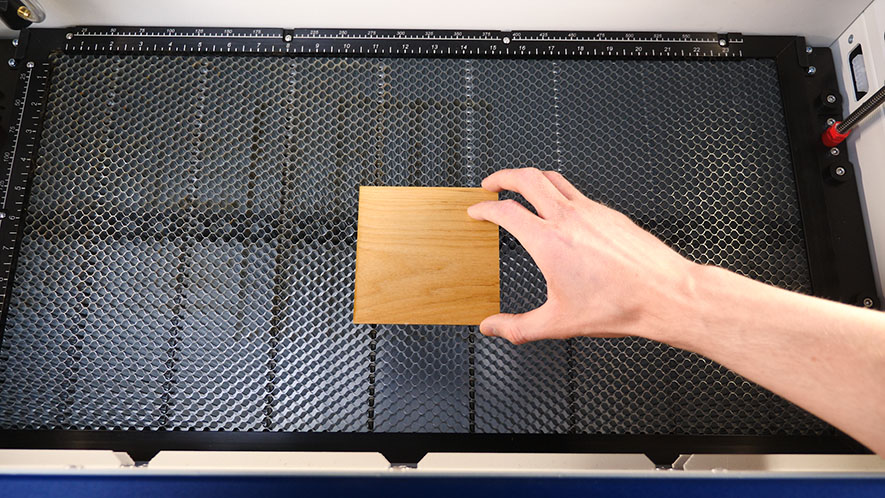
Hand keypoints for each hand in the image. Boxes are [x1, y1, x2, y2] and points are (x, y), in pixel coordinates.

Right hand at [468, 168, 701, 344]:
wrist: (665, 294)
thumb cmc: (620, 306)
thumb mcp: (559, 323)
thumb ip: (517, 327)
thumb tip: (492, 328)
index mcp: (549, 242)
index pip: (506, 211)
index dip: (484, 209)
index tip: (476, 211)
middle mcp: (569, 218)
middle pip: (526, 178)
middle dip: (502, 177)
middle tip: (490, 184)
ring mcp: (591, 211)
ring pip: (553, 178)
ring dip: (530, 177)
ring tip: (521, 187)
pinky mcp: (609, 213)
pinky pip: (576, 193)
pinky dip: (558, 192)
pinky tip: (560, 209)